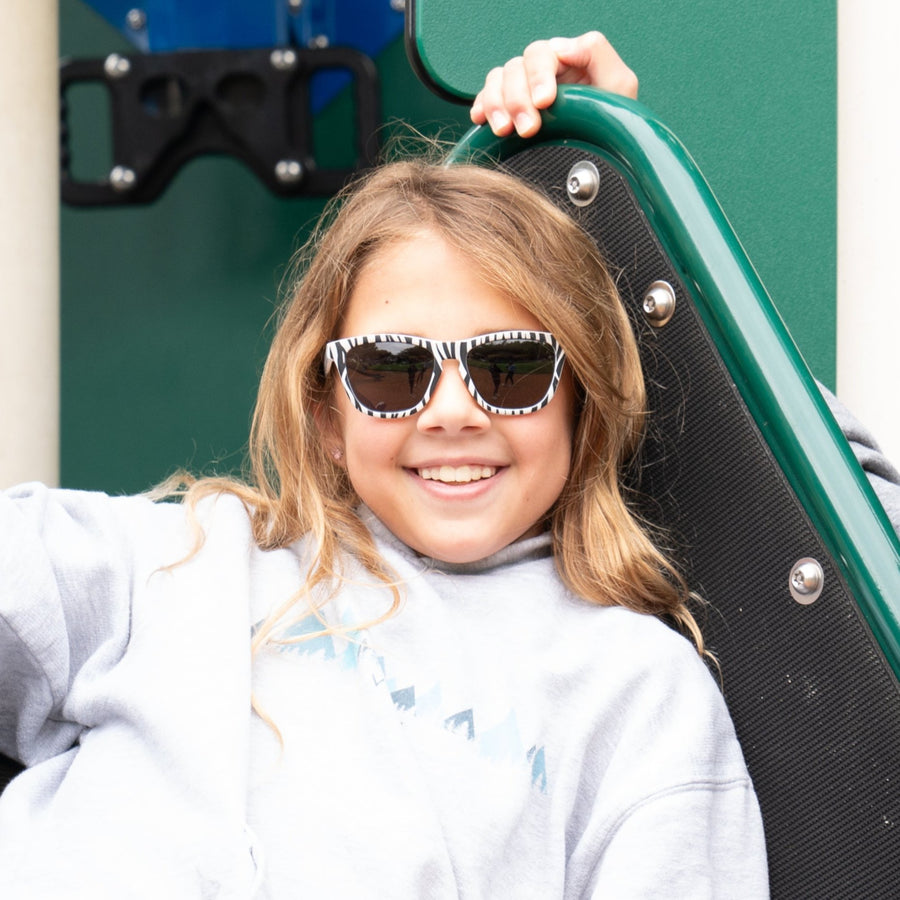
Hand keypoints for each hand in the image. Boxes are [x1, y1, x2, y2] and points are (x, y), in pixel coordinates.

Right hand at [470, 32, 638, 138]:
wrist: (602, 161)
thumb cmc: (612, 124)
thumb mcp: (619, 85)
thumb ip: (597, 55)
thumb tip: (563, 47)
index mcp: (565, 60)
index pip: (542, 54)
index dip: (539, 76)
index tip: (544, 103)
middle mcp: (540, 71)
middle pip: (516, 68)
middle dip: (518, 98)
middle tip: (528, 128)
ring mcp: (522, 90)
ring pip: (497, 80)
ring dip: (497, 104)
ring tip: (505, 130)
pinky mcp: (507, 110)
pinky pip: (485, 97)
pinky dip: (482, 107)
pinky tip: (482, 120)